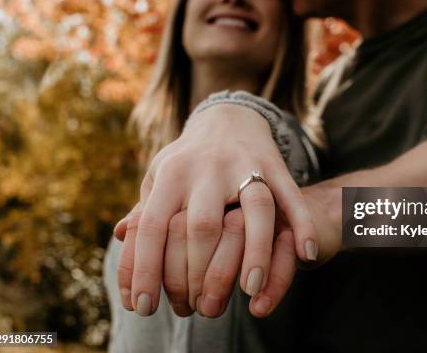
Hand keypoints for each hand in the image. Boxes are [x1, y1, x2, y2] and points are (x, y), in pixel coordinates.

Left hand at [113, 181, 340, 317]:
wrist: (226, 117)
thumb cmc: (187, 159)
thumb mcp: (159, 177)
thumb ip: (143, 210)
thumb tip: (118, 240)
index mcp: (171, 174)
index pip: (152, 225)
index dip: (145, 268)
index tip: (144, 307)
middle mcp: (206, 169)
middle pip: (202, 224)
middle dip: (200, 271)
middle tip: (202, 310)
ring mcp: (243, 165)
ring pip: (254, 207)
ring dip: (255, 250)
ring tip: (251, 287)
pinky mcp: (274, 165)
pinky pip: (291, 195)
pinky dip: (302, 223)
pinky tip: (307, 253)